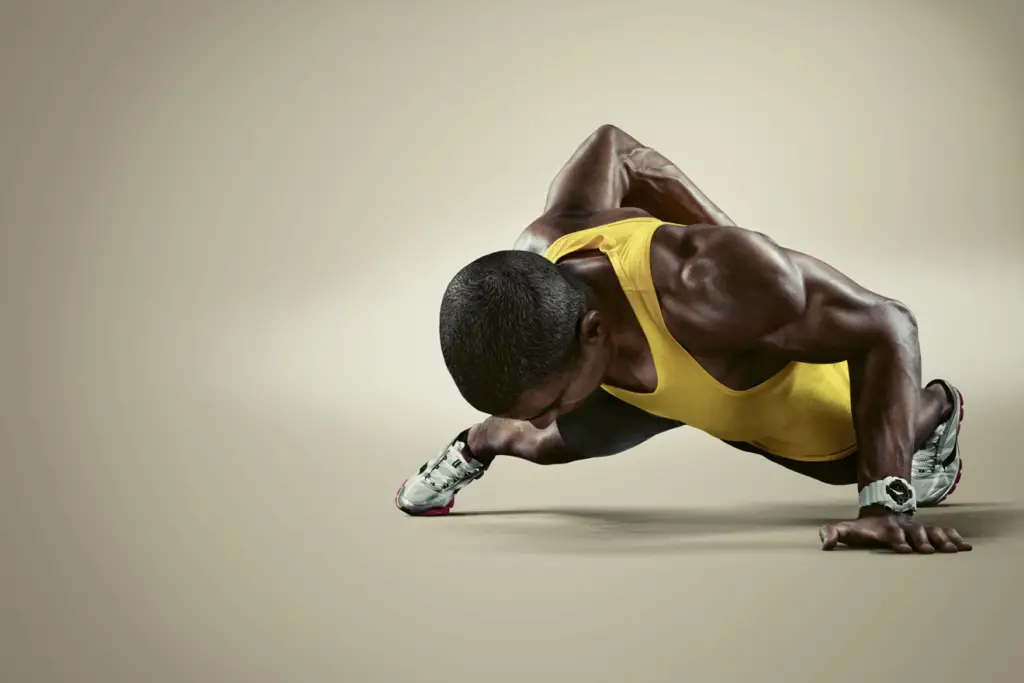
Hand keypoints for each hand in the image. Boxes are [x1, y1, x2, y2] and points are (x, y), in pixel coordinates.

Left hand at [818, 511, 972, 553]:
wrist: (881, 517)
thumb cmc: (863, 530)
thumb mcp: (847, 531)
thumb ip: (833, 534)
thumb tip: (824, 543)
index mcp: (887, 532)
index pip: (893, 536)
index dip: (897, 541)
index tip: (903, 548)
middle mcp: (905, 530)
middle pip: (916, 534)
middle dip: (921, 541)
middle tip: (927, 550)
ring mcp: (918, 530)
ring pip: (933, 532)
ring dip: (943, 540)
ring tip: (954, 550)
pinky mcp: (929, 532)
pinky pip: (944, 533)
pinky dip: (955, 538)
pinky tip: (966, 546)